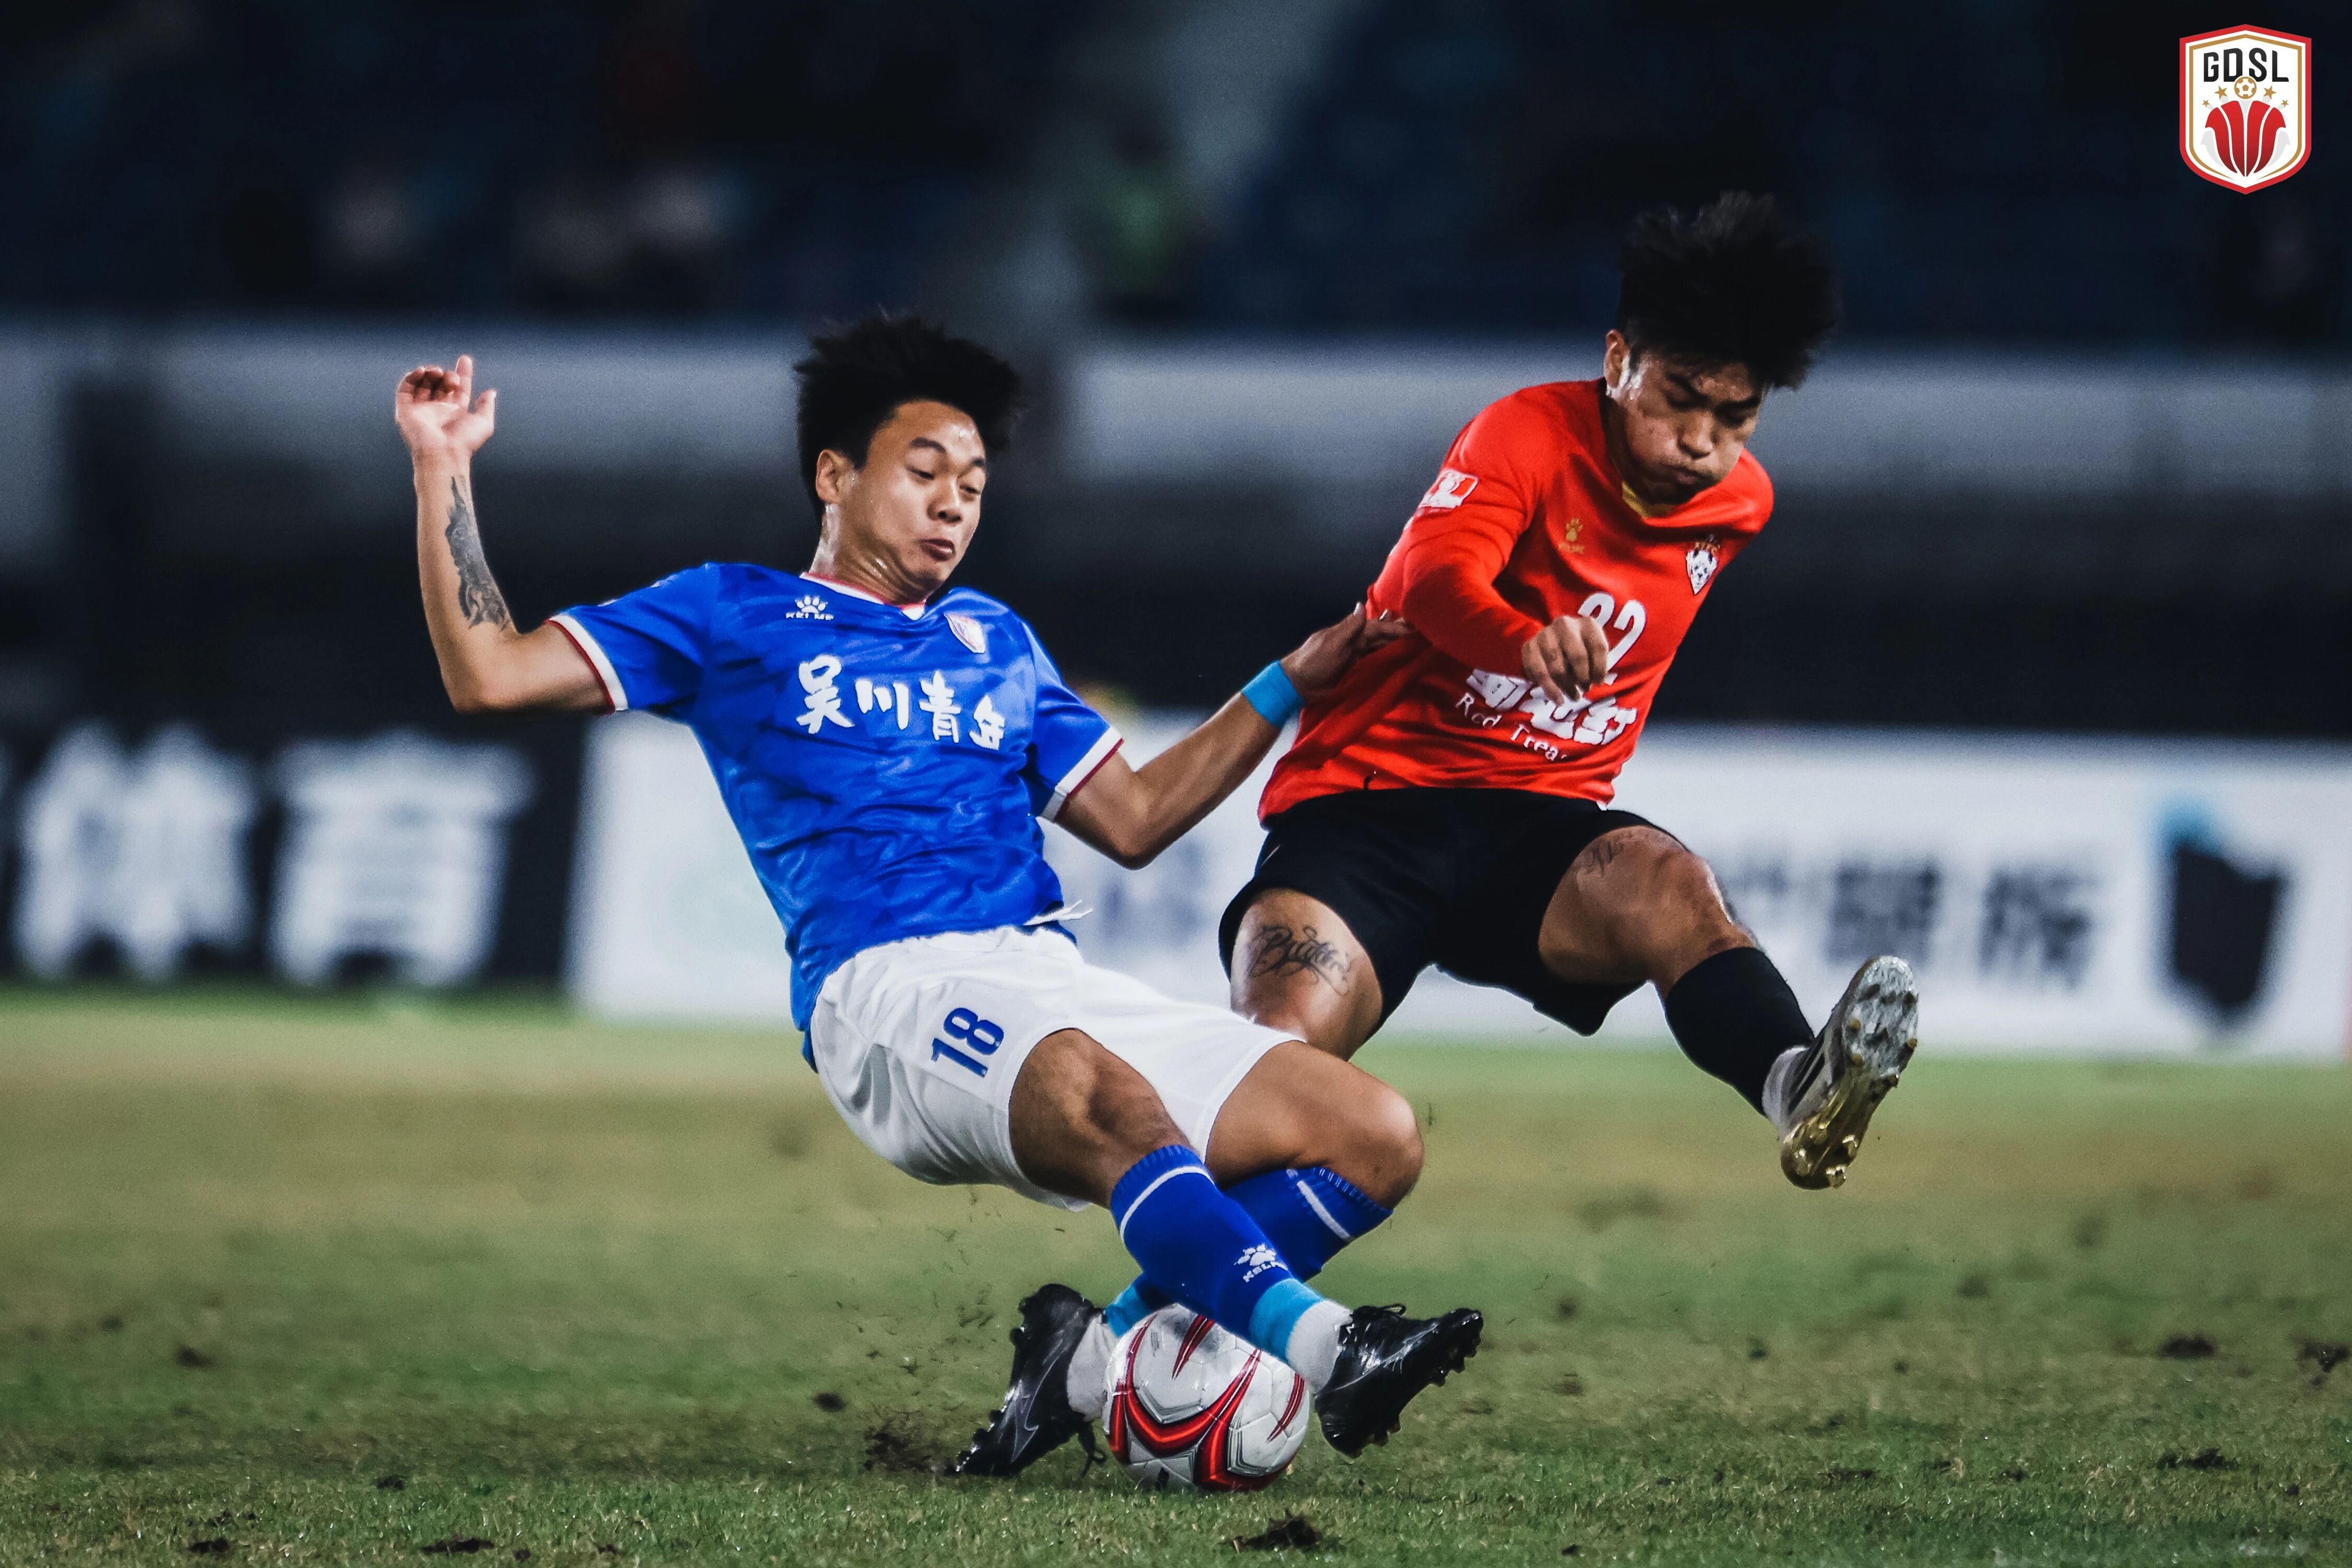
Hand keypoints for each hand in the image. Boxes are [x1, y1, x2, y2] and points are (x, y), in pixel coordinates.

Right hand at [396, 355, 497, 464]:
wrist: (442, 454)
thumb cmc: (464, 442)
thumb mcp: (484, 423)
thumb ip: (486, 406)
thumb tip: (491, 393)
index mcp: (455, 413)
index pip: (458, 388)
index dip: (462, 373)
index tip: (465, 360)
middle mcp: (438, 410)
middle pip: (441, 384)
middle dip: (447, 375)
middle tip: (451, 378)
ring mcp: (421, 410)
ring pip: (423, 384)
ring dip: (430, 373)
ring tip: (437, 372)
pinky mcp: (405, 410)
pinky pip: (405, 389)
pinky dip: (411, 377)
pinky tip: (421, 371)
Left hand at [1279, 605, 1413, 696]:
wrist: (1297, 684)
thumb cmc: (1313, 661)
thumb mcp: (1331, 643)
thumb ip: (1349, 626)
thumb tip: (1362, 605)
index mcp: (1349, 632)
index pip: (1375, 627)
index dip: (1393, 626)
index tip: (1411, 627)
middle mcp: (1354, 642)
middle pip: (1380, 635)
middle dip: (1397, 632)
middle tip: (1419, 631)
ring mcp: (1354, 656)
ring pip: (1378, 647)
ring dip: (1393, 643)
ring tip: (1412, 639)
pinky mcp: (1354, 670)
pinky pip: (1373, 662)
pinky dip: (1385, 658)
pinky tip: (1396, 657)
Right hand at [1521, 613, 1609, 705]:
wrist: (1553, 642)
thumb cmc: (1580, 651)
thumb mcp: (1593, 653)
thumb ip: (1596, 665)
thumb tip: (1590, 684)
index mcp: (1587, 624)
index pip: (1598, 647)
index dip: (1600, 669)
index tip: (1598, 683)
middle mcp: (1565, 624)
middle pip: (1577, 656)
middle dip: (1582, 677)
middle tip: (1584, 689)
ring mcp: (1545, 634)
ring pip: (1557, 667)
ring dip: (1566, 686)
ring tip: (1573, 696)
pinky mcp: (1529, 646)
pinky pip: (1538, 672)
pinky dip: (1549, 688)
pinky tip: (1556, 697)